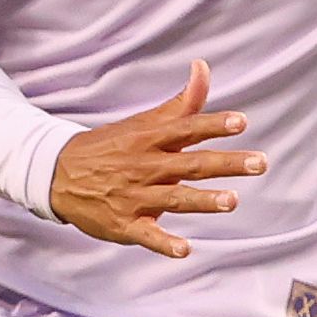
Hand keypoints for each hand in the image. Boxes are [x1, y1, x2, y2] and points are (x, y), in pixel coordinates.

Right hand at [48, 61, 263, 258]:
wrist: (56, 174)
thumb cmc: (112, 146)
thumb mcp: (144, 121)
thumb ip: (182, 101)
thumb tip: (203, 66)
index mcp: (151, 140)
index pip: (186, 129)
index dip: (214, 124)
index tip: (241, 122)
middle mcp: (145, 167)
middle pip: (190, 164)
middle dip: (226, 164)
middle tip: (260, 162)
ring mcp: (134, 196)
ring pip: (173, 198)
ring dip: (203, 200)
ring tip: (233, 201)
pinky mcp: (123, 224)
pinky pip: (146, 235)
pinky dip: (164, 243)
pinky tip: (185, 250)